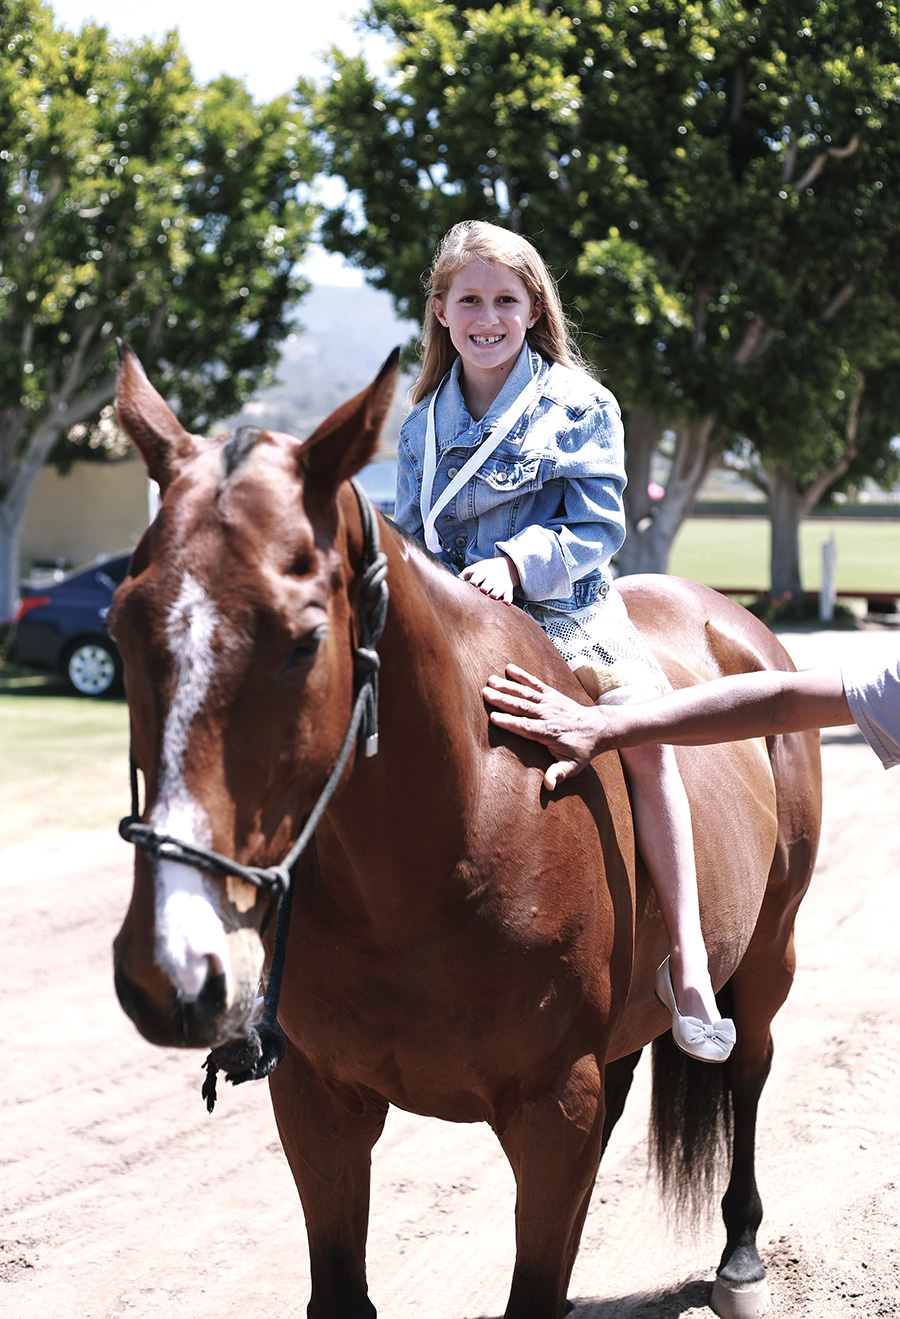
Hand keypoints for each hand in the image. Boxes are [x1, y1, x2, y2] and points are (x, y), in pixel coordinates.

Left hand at [460, 555, 519, 603]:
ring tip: (492, 596)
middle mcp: (493, 578)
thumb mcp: (477, 567)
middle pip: (489, 583)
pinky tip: (505, 603)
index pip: (479, 575)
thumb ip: (466, 573)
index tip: (473, 584)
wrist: (508, 566)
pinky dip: (508, 599)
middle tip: (483, 590)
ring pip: (499, 590)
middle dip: (486, 587)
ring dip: (496, 593)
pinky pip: (509, 596)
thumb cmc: (487, 569)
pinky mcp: (508, 590)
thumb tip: (453, 580)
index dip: (476, 579)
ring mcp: (501, 584)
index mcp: (484, 572)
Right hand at [483, 664, 605, 789]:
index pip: (526, 727)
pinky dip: (522, 675)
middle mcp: (548, 715)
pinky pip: (535, 683)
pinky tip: (509, 668)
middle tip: (485, 693)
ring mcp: (550, 702)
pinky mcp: (551, 694)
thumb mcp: (573, 766)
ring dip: (507, 686)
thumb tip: (548, 786)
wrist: (598, 728)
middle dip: (503, 700)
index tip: (494, 718)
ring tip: (490, 680)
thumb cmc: (582, 749)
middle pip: (522, 707)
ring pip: (526, 693)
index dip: (510, 722)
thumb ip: (558, 774)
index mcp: (550, 733)